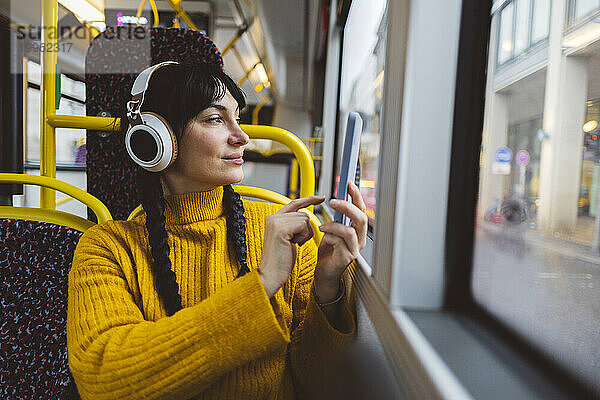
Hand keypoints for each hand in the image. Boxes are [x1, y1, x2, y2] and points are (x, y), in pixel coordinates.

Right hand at [259, 195, 325, 297]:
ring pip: (304, 219)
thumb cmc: (280, 261)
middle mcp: (273, 217)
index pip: (294, 203)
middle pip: (303, 214)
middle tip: (294, 243)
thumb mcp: (288, 238)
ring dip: (304, 234)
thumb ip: (293, 225)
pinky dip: (303, 237)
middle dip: (305, 230)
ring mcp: (276, 221)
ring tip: (291, 244)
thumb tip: (305, 216)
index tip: (321, 197)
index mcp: (273, 218)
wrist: (270, 274)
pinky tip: (292, 245)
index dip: (309, 200)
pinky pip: (303, 226)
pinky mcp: (281, 228)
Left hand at [314, 182, 367, 302]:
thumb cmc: (329, 251)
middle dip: (348, 207)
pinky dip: (330, 236)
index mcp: (357, 230)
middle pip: (362, 218)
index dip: (357, 196)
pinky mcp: (346, 258)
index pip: (361, 210)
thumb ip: (337, 218)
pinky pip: (340, 243)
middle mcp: (359, 239)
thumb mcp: (332, 229)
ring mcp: (355, 249)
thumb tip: (337, 199)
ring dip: (335, 225)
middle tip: (334, 201)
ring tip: (322, 225)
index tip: (348, 184)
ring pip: (351, 231)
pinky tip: (322, 236)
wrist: (324, 272)